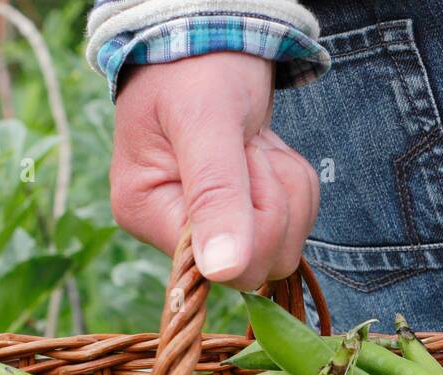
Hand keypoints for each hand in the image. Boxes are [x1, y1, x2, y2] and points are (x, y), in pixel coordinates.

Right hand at [109, 52, 319, 289]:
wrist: (211, 35)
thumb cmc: (196, 66)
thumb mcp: (205, 120)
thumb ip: (215, 193)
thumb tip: (220, 271)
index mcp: (148, 214)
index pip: (225, 267)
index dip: (253, 216)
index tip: (239, 156)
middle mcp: (175, 233)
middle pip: (261, 261)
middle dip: (274, 197)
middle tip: (249, 145)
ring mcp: (212, 228)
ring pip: (285, 243)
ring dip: (287, 185)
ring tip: (254, 142)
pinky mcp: (243, 218)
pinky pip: (295, 222)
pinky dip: (293, 181)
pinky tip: (263, 149)